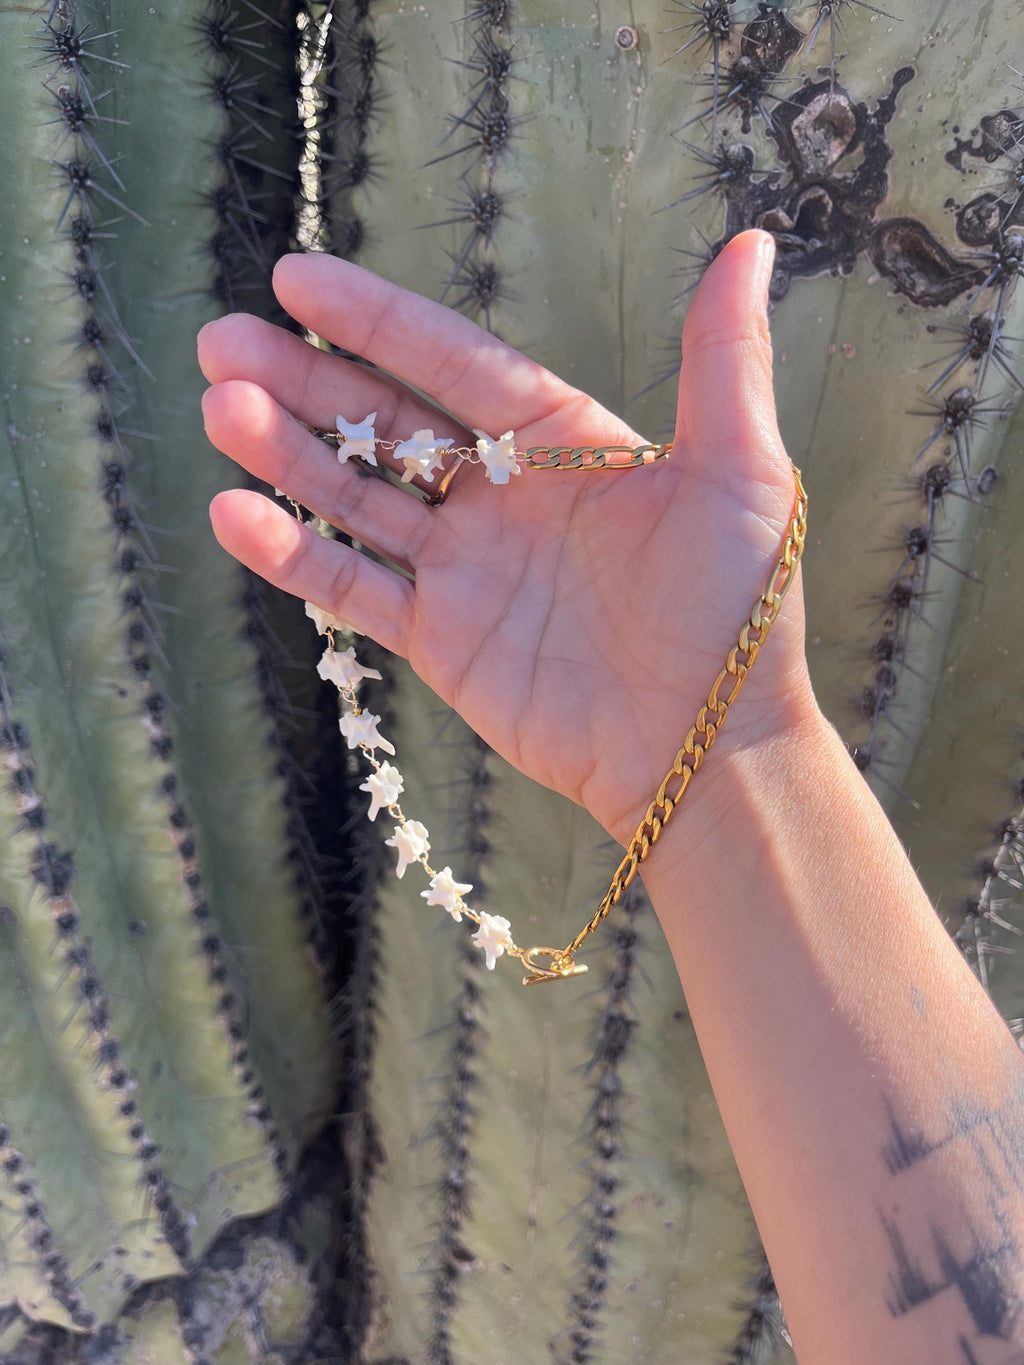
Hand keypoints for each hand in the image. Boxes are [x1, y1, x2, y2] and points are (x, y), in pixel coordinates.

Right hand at [198, 228, 815, 845]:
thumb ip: (724, 359)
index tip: (297, 280)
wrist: (707, 746)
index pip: (453, 363)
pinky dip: (294, 556)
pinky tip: (234, 514)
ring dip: (285, 454)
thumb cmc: (736, 610)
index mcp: (561, 441)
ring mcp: (464, 566)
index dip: (376, 321)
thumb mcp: (741, 473)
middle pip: (385, 421)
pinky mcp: (440, 637)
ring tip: (218, 409)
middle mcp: (502, 494)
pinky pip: (353, 587)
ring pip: (356, 496)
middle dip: (304, 381)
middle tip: (222, 342)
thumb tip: (753, 242)